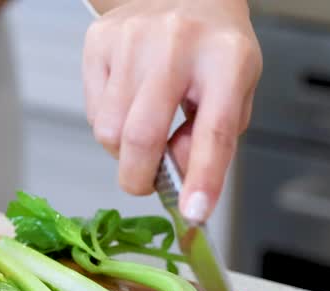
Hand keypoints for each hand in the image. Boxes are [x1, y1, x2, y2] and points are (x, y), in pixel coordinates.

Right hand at [82, 0, 260, 222]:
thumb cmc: (214, 52)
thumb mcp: (236, 94)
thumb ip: (213, 141)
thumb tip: (180, 178)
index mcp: (227, 58)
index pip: (214, 130)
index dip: (202, 179)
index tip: (193, 214)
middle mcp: (178, 42)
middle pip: (142, 136)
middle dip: (139, 178)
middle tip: (147, 183)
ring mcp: (133, 38)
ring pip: (109, 132)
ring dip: (124, 150)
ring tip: (145, 128)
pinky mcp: (100, 40)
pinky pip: (94, 112)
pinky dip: (109, 123)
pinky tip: (129, 101)